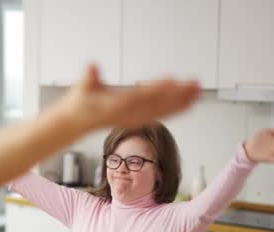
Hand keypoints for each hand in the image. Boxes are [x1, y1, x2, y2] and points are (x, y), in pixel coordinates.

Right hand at [51, 65, 199, 128]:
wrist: (76, 122)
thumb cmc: (80, 102)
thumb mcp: (82, 87)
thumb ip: (88, 78)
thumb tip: (91, 67)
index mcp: (115, 107)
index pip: (139, 97)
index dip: (155, 90)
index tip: (171, 82)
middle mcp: (129, 115)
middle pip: (156, 105)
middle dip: (177, 95)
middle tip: (195, 84)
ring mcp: (135, 118)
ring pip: (162, 110)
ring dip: (181, 101)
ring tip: (198, 91)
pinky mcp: (139, 119)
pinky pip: (161, 114)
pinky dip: (176, 109)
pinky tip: (190, 103)